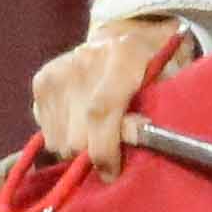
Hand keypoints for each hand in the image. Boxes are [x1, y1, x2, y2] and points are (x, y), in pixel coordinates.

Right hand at [31, 17, 201, 172]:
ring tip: (97, 134)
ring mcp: (59, 69)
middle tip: (111, 154)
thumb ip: (154, 112)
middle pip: (76, 134)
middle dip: (93, 155)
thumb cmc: (155, 72)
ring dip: (78, 148)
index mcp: (124, 54)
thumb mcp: (168, 87)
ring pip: (59, 140)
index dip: (105, 150)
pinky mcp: (42, 80)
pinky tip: (81, 123)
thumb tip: (136, 140)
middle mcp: (85, 58)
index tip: (113, 172)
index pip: (100, 111)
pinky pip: (47, 132)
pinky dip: (64, 137)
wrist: (125, 39)